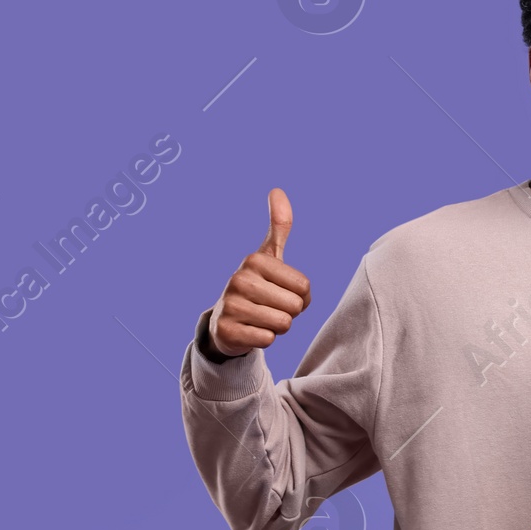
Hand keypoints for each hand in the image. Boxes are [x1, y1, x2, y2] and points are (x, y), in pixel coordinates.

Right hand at [208, 189, 311, 355]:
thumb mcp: (268, 256)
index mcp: (254, 260)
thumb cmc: (257, 287)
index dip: (300, 296)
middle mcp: (239, 279)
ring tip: (261, 318)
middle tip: (271, 307)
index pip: (304, 287)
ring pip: (283, 324)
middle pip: (295, 306)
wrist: (226, 320)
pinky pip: (267, 340)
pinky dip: (264, 339)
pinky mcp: (228, 332)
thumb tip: (277, 190)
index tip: (281, 292)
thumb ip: (279, 226)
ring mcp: (231, 305)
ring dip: (278, 327)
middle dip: (289, 313)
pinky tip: (251, 331)